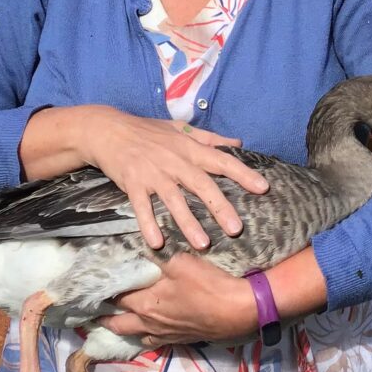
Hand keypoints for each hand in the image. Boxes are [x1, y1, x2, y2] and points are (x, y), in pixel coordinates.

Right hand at [78, 108, 267, 249]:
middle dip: (220, 206)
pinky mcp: (133, 183)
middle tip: (236, 228)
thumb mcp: (180, 128)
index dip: (242, 173)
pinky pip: (142, 207)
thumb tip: (238, 141)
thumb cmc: (147, 130)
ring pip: (174, 200)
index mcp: (189, 148)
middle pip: (201, 185)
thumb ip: (210, 138)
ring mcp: (153, 173)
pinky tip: (157, 242)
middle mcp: (174, 161)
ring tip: (203, 243)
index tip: (262, 188)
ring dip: (188, 223)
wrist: (108, 129)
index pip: (221, 160)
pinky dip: (149, 224)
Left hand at [98, 253, 257, 346]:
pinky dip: (145, 336)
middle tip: (92, 312)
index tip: (90, 285)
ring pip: (135, 335)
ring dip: (123, 328)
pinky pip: (154, 341)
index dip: (102, 291)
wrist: (237, 310)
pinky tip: (147, 331)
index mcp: (145, 303)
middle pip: (118, 323)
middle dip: (104, 317)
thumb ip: (155, 256)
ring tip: (115, 321)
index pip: (115, 297)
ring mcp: (164, 334)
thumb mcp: (180, 261)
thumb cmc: (207, 284)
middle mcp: (150, 323)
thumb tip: (133, 248)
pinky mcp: (179, 340)